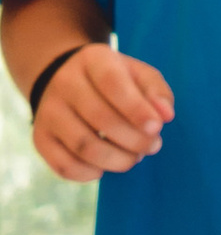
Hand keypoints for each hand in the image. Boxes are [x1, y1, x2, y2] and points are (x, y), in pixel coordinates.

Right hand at [33, 45, 172, 181]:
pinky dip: (90, 174)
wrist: (65, 80)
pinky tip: (106, 167)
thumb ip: (156, 92)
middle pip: (100, 118)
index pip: (112, 83)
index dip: (136, 109)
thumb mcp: (137, 74)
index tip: (157, 127)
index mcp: (93, 60)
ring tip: (134, 158)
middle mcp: (65, 83)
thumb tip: (165, 116)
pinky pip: (64, 165)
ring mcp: (48, 112)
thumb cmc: (114, 80)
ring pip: (83, 146)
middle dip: (134, 140)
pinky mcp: (40, 138)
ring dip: (117, 160)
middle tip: (153, 146)